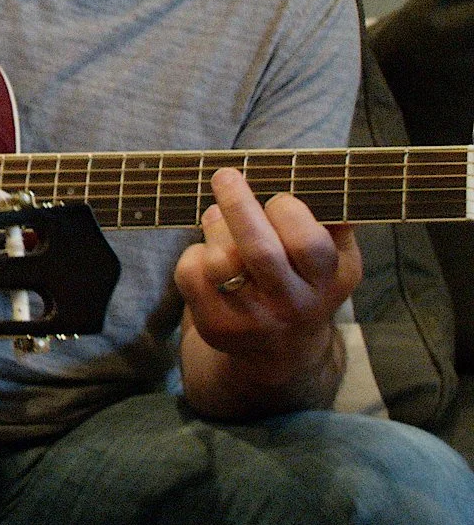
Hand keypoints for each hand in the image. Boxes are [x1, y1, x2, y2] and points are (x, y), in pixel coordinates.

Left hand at [175, 167, 359, 413]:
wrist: (279, 350)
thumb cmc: (302, 281)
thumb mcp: (333, 259)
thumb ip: (333, 222)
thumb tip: (320, 174)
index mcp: (329, 281)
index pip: (309, 244)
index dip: (288, 212)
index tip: (277, 198)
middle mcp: (295, 305)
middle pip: (260, 251)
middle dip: (239, 204)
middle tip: (225, 175)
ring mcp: (254, 320)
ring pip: (221, 260)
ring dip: (214, 226)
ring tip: (215, 216)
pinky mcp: (217, 327)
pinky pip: (192, 275)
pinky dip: (193, 253)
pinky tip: (206, 254)